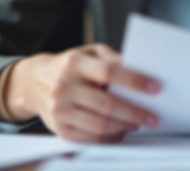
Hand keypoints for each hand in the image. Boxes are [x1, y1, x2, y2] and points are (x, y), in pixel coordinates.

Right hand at [0, 44, 160, 142]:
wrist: (34, 82)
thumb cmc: (70, 66)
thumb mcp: (89, 52)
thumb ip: (112, 59)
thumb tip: (141, 71)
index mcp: (74, 62)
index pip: (109, 72)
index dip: (134, 81)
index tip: (155, 88)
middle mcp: (64, 86)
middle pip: (106, 104)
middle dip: (134, 112)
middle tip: (153, 117)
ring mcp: (59, 109)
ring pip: (99, 125)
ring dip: (124, 127)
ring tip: (138, 123)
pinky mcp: (59, 128)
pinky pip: (90, 138)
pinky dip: (110, 137)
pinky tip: (121, 131)